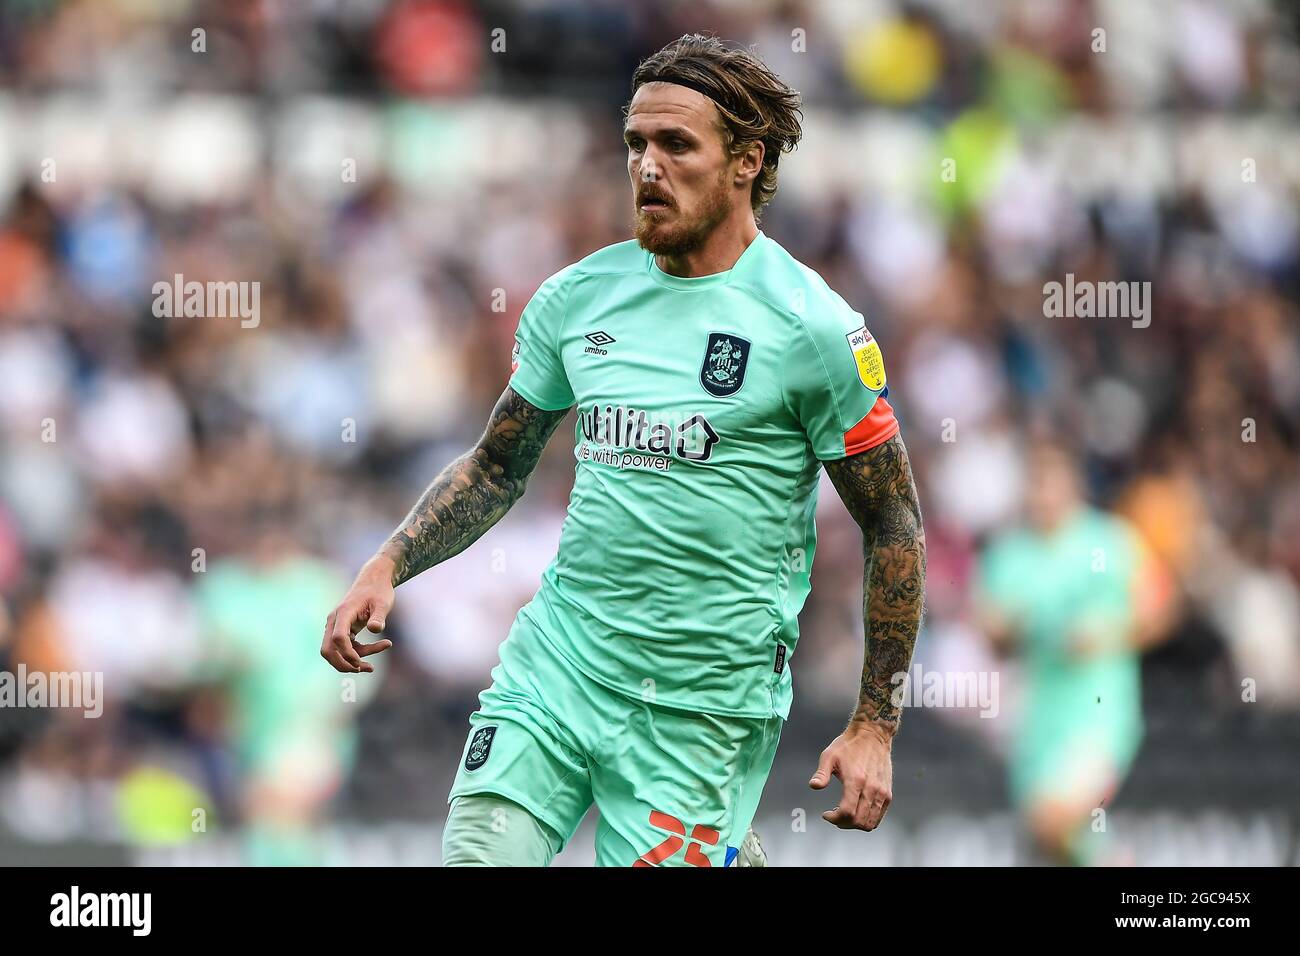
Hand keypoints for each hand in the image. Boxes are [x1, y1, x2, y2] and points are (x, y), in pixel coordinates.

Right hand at [321, 557, 395, 672]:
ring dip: (352, 661)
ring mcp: (336, 626)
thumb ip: (379, 616)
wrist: (374, 581)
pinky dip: (357, 653)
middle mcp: (335, 621)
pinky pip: (345, 647)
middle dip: (342, 664)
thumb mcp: (383, 602)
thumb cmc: (379, 591)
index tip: (361, 662)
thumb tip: (376, 629)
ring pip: (335, 652)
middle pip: (327, 650)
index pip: (337, 637)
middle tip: (361, 669)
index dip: (347, 653)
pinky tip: (379, 648)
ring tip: (371, 667)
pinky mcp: (342, 630)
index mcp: (344, 613)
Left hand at [809, 721, 893, 830]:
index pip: (847, 812)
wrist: (873, 735)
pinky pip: (879, 817)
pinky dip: (867, 821)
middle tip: (834, 816)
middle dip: (843, 823)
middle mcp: (871, 789)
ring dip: (855, 824)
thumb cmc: (849, 745)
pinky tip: (856, 811)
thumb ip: (821, 773)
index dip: (834, 818)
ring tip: (844, 815)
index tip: (826, 814)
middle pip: (858, 821)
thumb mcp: (829, 755)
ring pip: (870, 823)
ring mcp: (882, 792)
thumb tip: (813, 786)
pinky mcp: (888, 793)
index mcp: (856, 780)